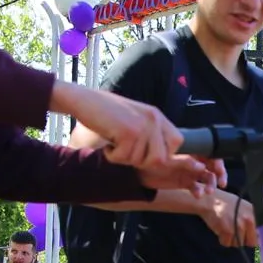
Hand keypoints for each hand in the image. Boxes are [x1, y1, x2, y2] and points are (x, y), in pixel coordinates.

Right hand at [52, 83, 180, 169]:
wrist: (85, 100)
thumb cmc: (106, 113)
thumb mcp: (135, 120)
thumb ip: (151, 135)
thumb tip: (163, 161)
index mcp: (158, 116)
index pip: (177, 143)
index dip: (162, 154)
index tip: (143, 152)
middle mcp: (154, 120)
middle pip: (160, 159)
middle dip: (142, 162)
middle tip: (126, 151)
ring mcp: (142, 125)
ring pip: (139, 161)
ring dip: (123, 158)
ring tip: (114, 142)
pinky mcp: (128, 132)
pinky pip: (123, 158)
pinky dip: (112, 156)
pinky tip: (107, 143)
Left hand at [138, 155, 222, 197]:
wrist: (137, 172)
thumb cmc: (150, 159)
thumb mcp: (168, 159)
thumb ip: (185, 162)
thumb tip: (202, 167)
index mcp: (190, 149)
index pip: (210, 152)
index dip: (218, 162)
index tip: (220, 171)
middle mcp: (192, 159)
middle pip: (212, 166)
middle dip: (218, 175)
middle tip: (218, 185)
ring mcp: (189, 171)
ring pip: (206, 177)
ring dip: (210, 185)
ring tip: (207, 192)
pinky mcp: (184, 182)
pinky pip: (196, 187)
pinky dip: (198, 191)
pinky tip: (197, 194)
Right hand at [198, 190, 258, 247]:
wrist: (210, 200)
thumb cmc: (226, 204)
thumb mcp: (244, 208)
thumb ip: (253, 220)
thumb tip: (259, 237)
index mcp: (254, 214)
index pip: (262, 234)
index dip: (256, 238)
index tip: (252, 239)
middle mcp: (249, 220)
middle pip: (251, 242)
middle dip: (243, 239)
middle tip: (235, 230)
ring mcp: (239, 226)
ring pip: (238, 244)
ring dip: (232, 239)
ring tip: (226, 227)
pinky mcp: (228, 231)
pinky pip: (227, 243)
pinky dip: (222, 239)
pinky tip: (221, 228)